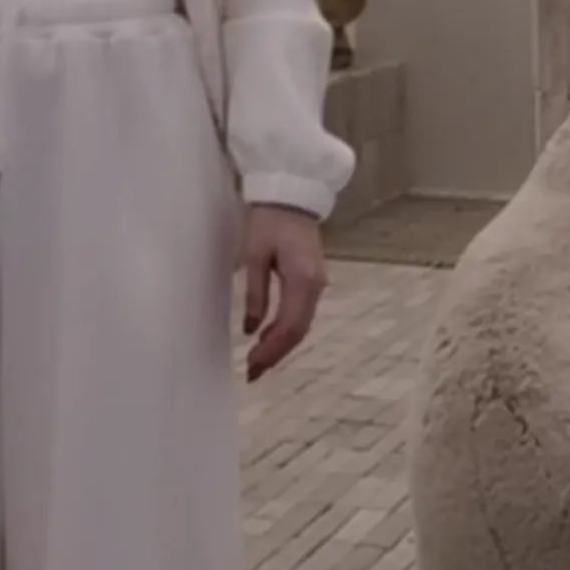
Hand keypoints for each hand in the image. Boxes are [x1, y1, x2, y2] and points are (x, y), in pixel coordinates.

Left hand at [242, 204, 327, 382]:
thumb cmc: (269, 221)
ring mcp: (317, 285)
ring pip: (301, 325)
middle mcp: (316, 287)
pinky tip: (267, 339)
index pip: (289, 327)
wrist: (292, 196)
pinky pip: (300, 314)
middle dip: (275, 355)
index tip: (251, 367)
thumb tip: (251, 330)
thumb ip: (256, 293)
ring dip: (280, 345)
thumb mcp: (254, 255)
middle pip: (298, 331)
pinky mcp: (312, 281)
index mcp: (302, 280)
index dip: (271, 351)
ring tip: (257, 362)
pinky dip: (285, 331)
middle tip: (252, 373)